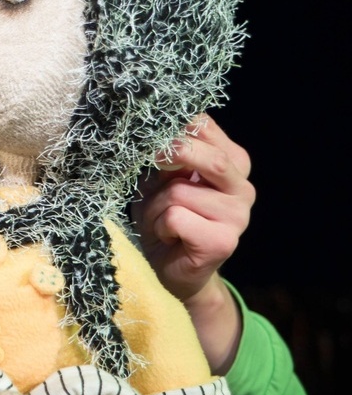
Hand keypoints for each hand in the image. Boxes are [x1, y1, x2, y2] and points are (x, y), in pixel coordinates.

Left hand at [131, 114, 252, 301]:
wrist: (170, 268)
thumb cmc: (165, 219)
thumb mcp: (162, 181)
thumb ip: (168, 159)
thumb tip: (159, 133)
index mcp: (232, 165)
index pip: (209, 130)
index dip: (180, 126)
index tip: (156, 131)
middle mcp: (242, 189)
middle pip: (211, 159)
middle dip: (175, 154)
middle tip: (153, 158)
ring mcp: (238, 216)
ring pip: (180, 191)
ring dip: (156, 205)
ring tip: (161, 220)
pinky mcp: (223, 241)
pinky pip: (176, 217)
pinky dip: (160, 225)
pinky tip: (169, 237)